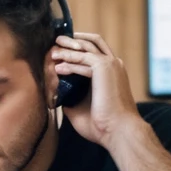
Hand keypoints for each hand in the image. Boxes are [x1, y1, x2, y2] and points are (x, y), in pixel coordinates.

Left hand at [51, 33, 141, 148]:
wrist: (118, 131)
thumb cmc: (102, 124)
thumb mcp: (81, 105)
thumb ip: (70, 94)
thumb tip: (54, 92)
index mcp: (112, 71)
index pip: (95, 49)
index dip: (79, 45)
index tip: (61, 48)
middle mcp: (114, 64)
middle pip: (92, 42)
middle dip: (72, 39)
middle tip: (56, 40)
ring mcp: (110, 65)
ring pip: (85, 49)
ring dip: (67, 50)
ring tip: (52, 53)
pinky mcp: (104, 69)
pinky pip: (83, 61)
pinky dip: (69, 63)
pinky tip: (57, 69)